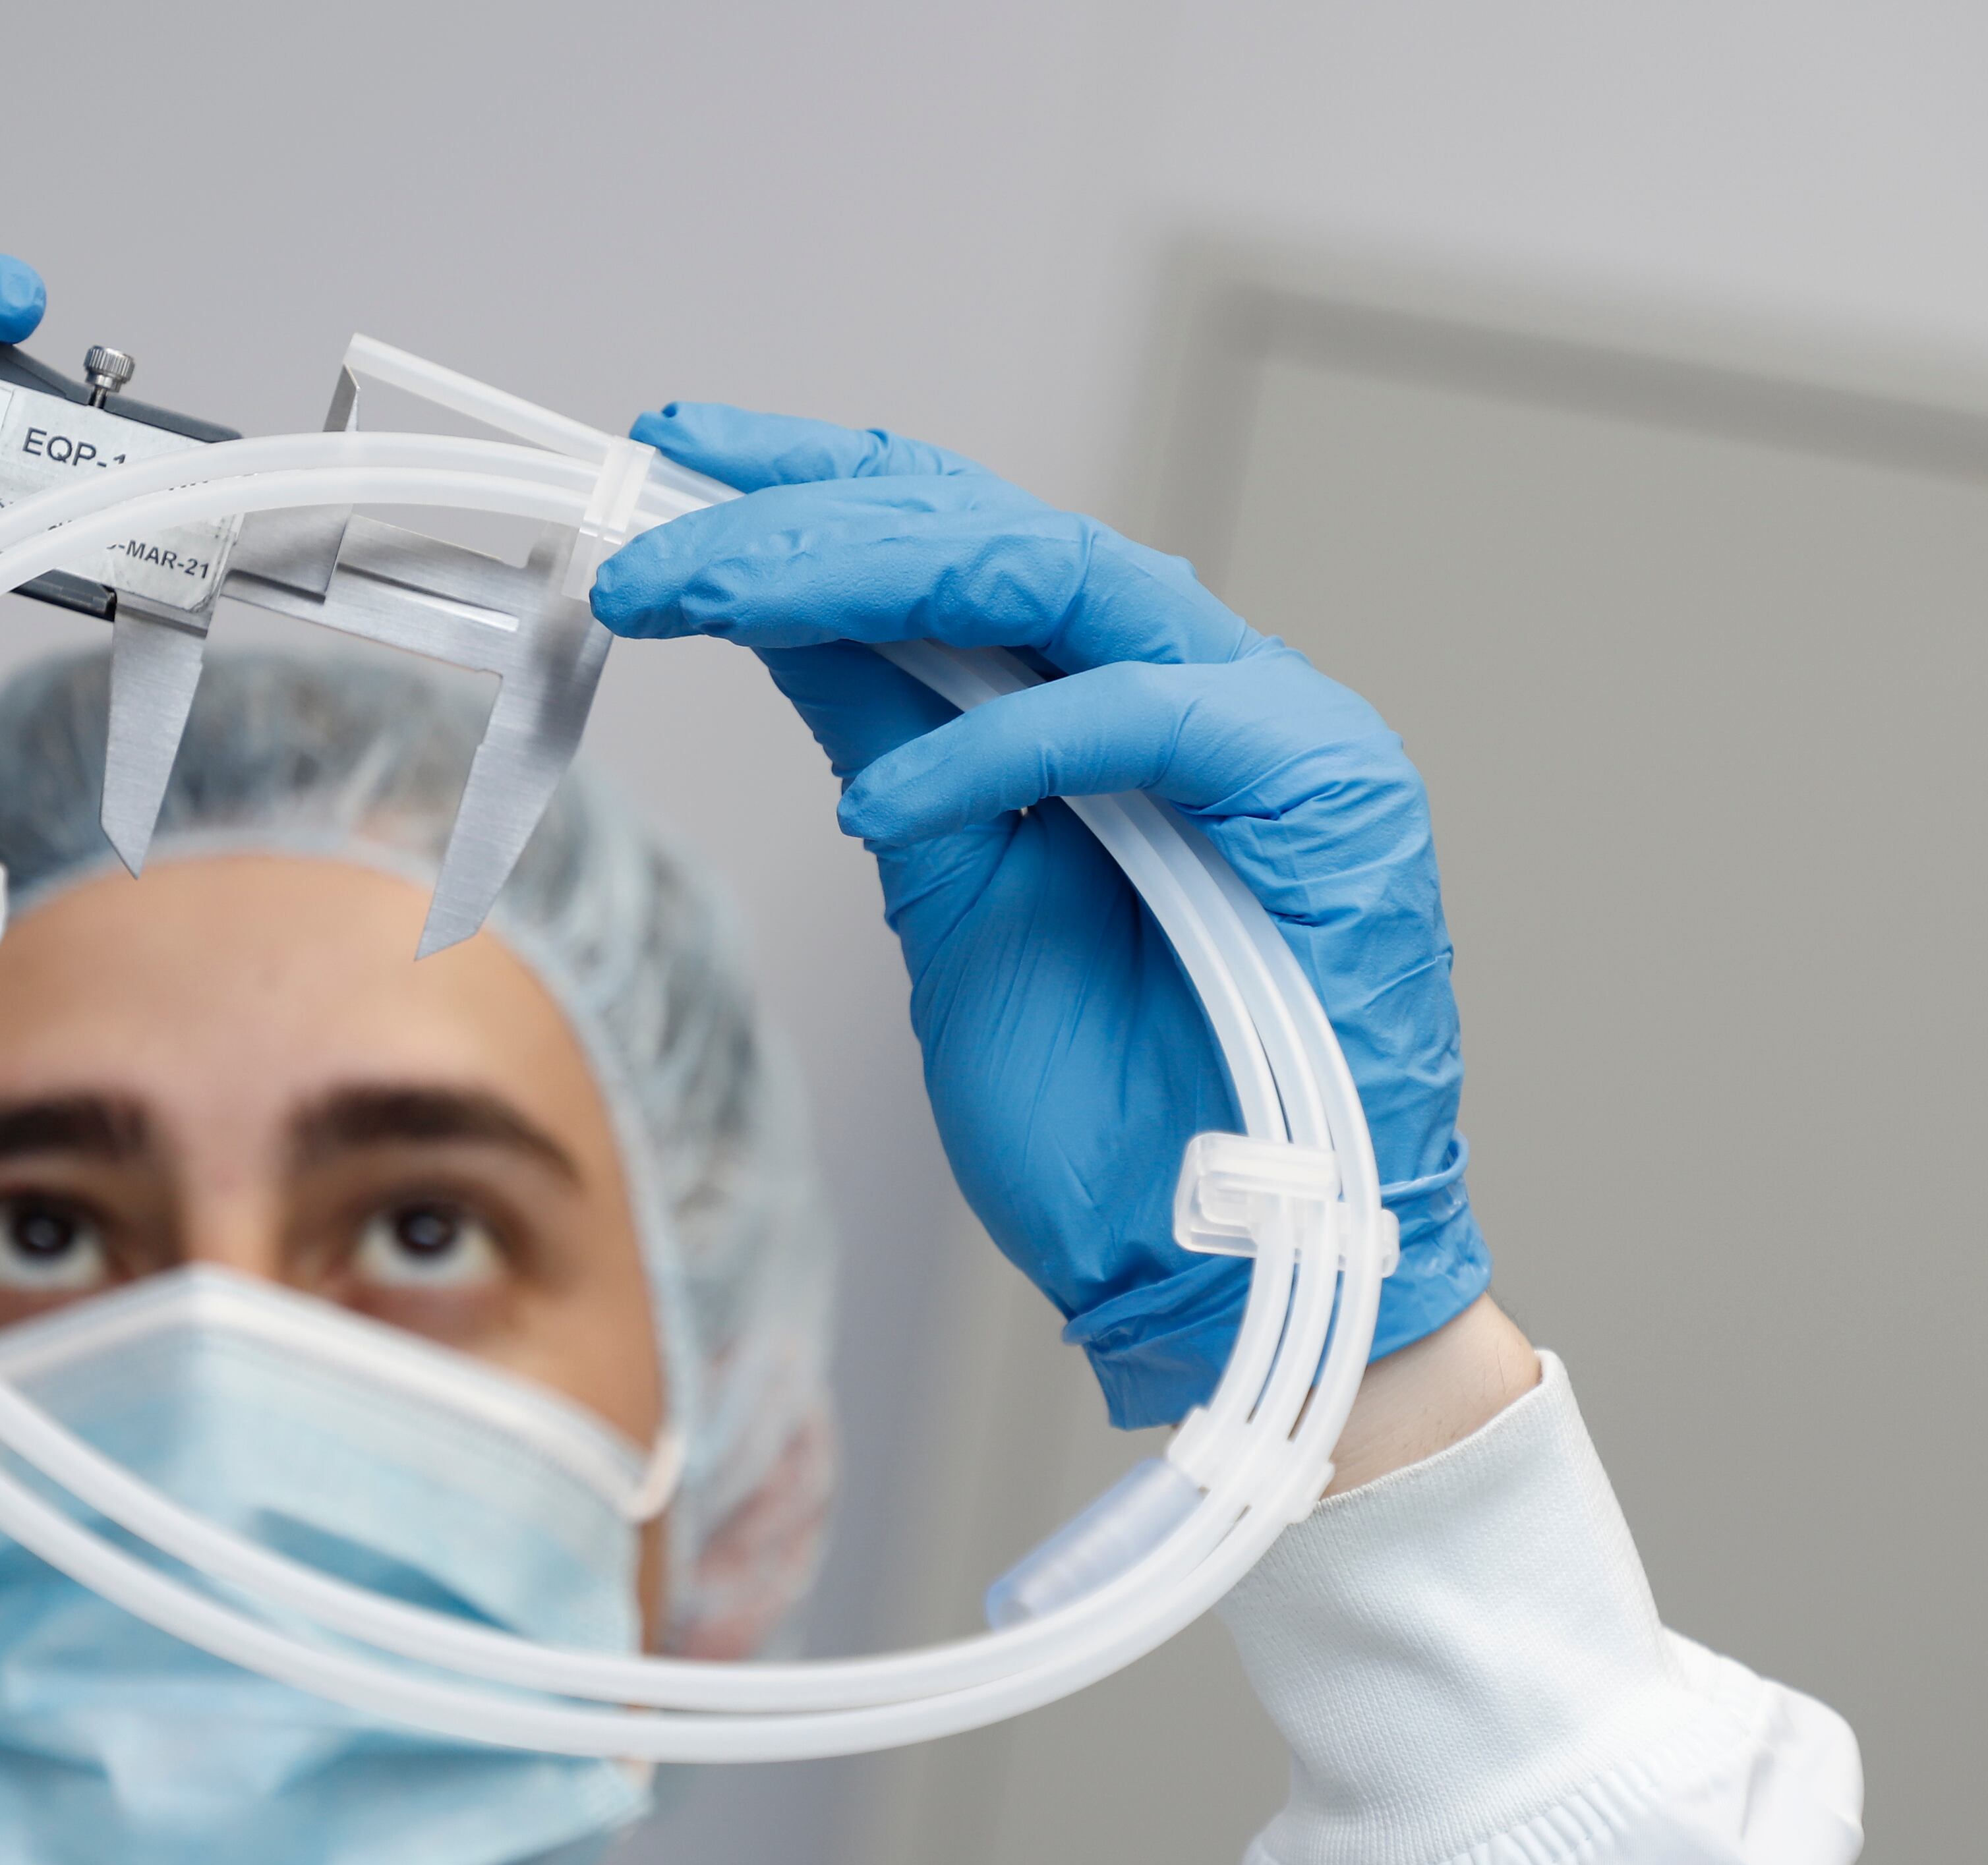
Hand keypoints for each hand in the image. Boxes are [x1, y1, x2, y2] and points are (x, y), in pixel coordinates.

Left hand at [593, 405, 1487, 1424]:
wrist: (1222, 1278)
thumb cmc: (1109, 1117)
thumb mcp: (949, 889)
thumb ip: (891, 740)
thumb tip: (774, 613)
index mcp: (1116, 699)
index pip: (961, 541)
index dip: (818, 489)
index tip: (674, 463)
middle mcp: (1201, 684)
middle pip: (995, 533)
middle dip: (809, 515)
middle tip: (659, 525)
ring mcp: (1276, 727)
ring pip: (1059, 578)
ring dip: (866, 574)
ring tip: (714, 593)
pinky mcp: (1328, 793)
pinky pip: (1141, 719)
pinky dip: (1002, 748)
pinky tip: (889, 800)